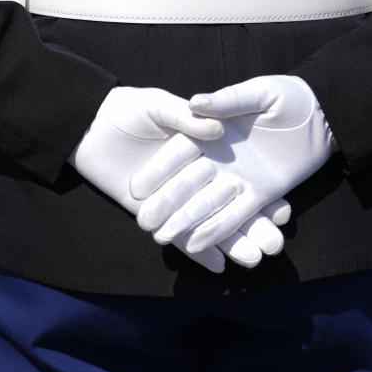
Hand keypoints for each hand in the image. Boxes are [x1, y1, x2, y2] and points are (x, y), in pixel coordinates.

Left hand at [70, 86, 287, 271]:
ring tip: (255, 260)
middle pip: (230, 203)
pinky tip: (219, 266)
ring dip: (232, 243)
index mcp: (202, 147)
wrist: (87, 127)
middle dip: (253, 225)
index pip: (239, 172)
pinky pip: (180, 235)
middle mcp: (195, 174)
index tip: (283, 209)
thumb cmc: (125, 109)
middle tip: (276, 244)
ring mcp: (175, 197)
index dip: (261, 190)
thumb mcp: (157, 105)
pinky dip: (198, 250)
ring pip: (209, 222)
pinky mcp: (155, 213)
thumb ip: (183, 116)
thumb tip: (215, 130)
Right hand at [134, 75, 336, 253]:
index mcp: (211, 131)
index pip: (177, 153)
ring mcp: (237, 179)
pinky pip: (237, 217)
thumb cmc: (288, 96)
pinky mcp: (259, 194)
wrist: (322, 113)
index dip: (157, 170)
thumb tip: (196, 102)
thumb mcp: (260, 93)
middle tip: (145, 224)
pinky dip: (223, 234)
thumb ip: (228, 100)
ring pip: (208, 206)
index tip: (136, 189)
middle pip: (186, 184)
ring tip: (166, 240)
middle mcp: (219, 159)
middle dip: (166, 203)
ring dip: (189, 224)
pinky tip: (212, 254)